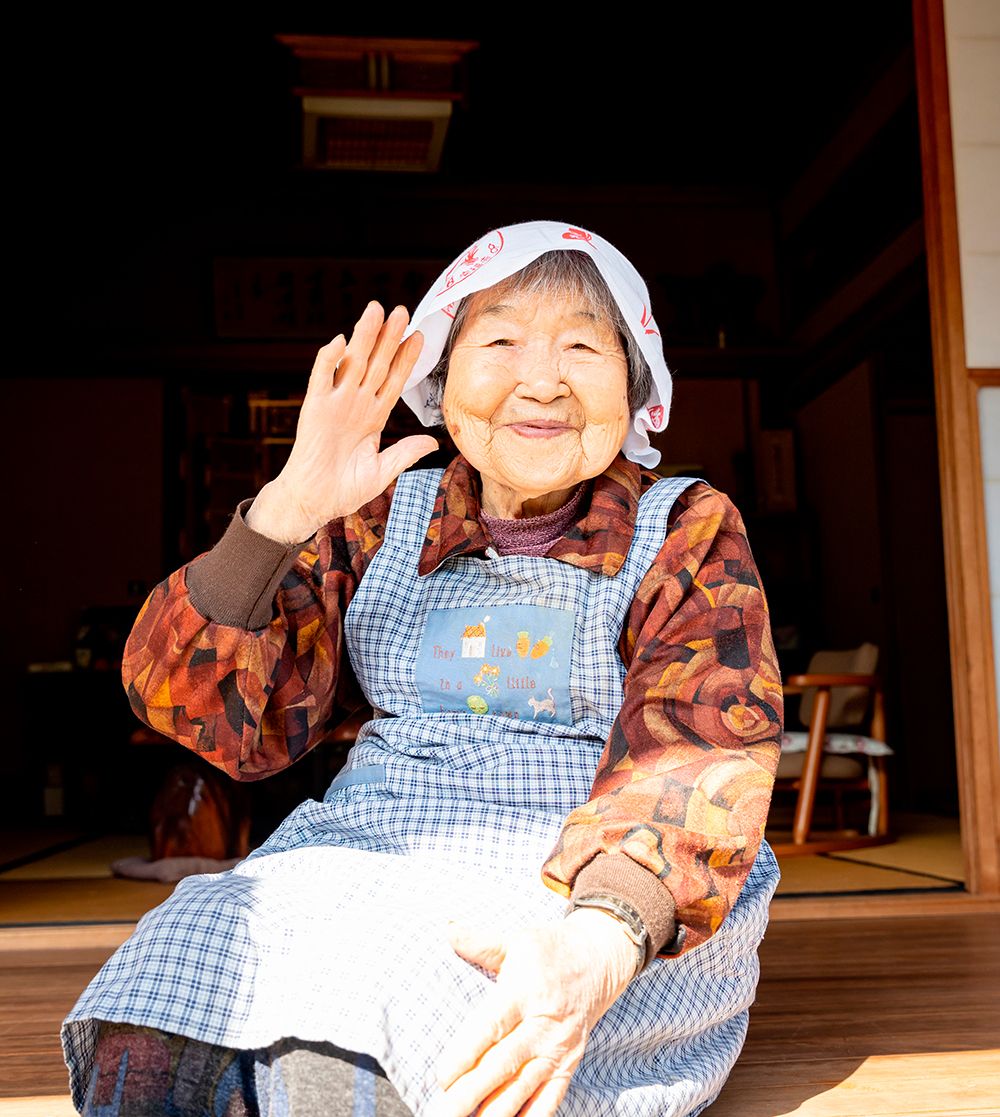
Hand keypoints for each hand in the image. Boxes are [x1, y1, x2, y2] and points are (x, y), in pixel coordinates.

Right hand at [246, 302, 437, 542]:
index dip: (406, 360)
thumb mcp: (382, 472)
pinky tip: (340, 340)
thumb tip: (431, 442)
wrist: (314, 502)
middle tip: (401, 311)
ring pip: (352, 363)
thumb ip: (404, 453)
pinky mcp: (315, 408)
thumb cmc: (344, 490)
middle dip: (388, 338)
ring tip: (375, 311)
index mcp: (373, 417)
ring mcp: (335, 403)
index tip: (419, 337)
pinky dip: (329, 358)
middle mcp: (356, 404)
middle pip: (376, 364)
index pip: (393, 381)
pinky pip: (321, 377)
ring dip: (363, 337)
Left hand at [434, 910, 636, 1116]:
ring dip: (494, 1112)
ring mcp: (558, 1049)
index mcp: (526, 992)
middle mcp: (544, 1025)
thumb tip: (447, 928)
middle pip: (504, 1064)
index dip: (468, 1053)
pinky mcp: (568, 1066)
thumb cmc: (550, 950)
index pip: (493, 1026)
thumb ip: (480, 942)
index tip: (443, 1076)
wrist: (601, 961)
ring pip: (523, 1088)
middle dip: (472, 1093)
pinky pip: (549, 1101)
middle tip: (444, 1111)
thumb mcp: (517, 939)